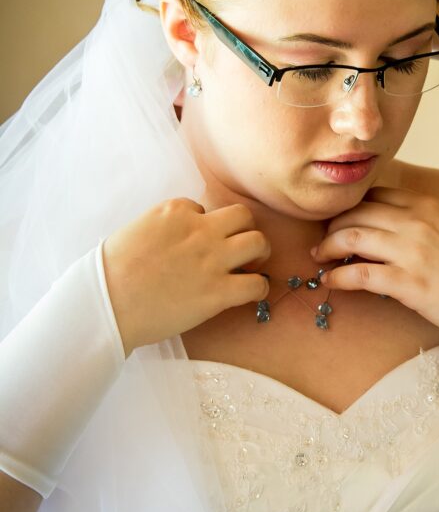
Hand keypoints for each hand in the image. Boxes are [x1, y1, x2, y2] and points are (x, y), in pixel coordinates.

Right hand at [103, 198, 269, 354]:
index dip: (202, 224)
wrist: (106, 304)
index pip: (203, 207)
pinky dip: (259, 288)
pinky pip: (257, 285)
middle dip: (244, 228)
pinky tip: (250, 293)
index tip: (194, 242)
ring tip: (252, 265)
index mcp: (175, 211)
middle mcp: (199, 229)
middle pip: (243, 215)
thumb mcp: (136, 230)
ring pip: (258, 242)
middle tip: (239, 246)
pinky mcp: (218, 292)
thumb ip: (163, 227)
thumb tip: (178, 237)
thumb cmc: (110, 272)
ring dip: (259, 252)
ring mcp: (212, 260)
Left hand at [313, 187, 438, 368]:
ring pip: (352, 237)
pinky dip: (338, 276)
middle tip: (322, 240)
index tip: (340, 220)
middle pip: (357, 212)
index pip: (376, 195)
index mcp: (430, 206)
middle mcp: (419, 222)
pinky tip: (330, 281)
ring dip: (328, 247)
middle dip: (332, 224)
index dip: (351, 206)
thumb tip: (391, 227)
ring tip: (320, 258)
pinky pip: (360, 274)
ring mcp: (414, 252)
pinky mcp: (411, 284)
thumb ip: (425, 224)